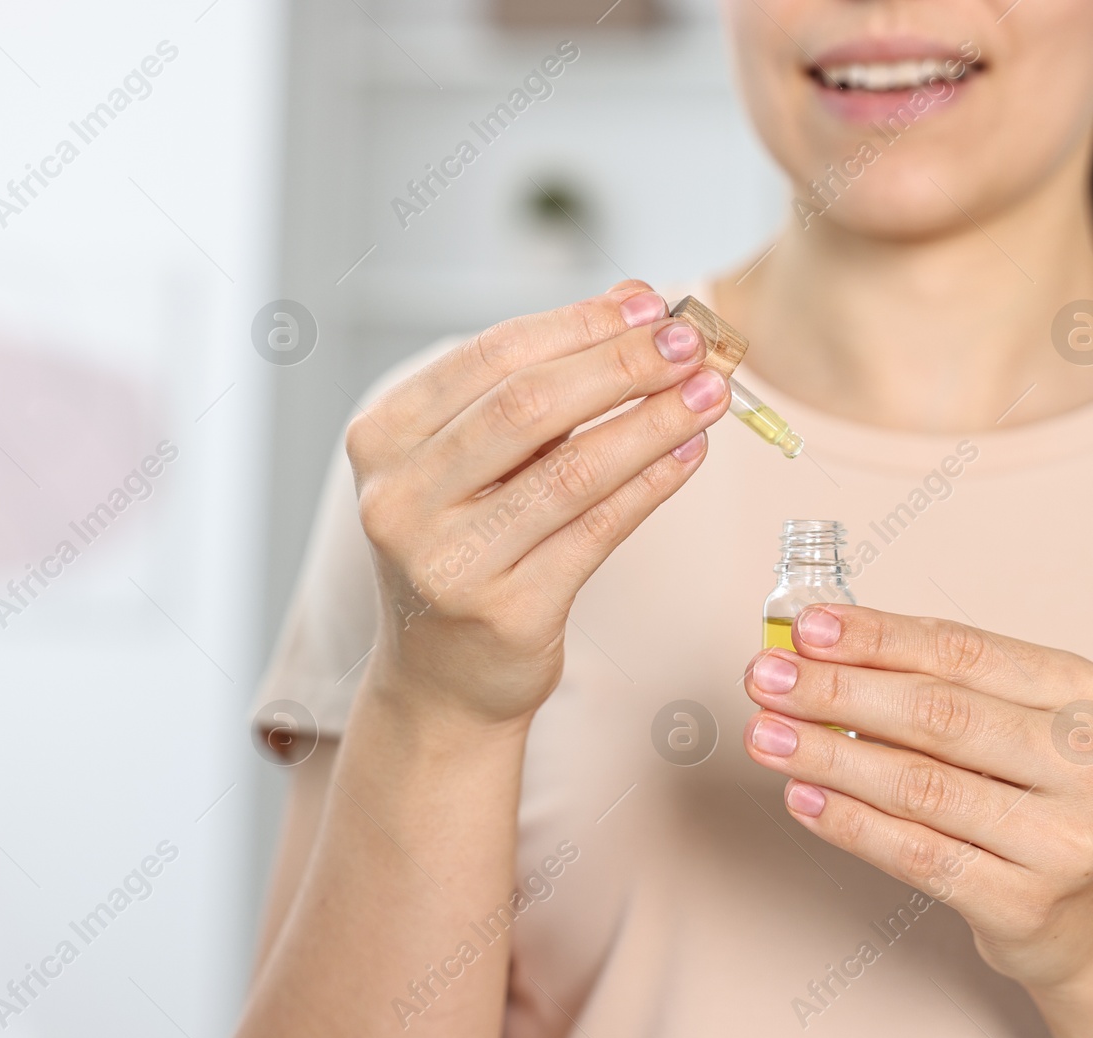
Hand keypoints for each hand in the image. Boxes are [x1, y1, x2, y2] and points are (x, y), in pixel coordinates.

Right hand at [349, 282, 729, 726]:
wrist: (441, 679)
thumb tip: (632, 303)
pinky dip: (651, 485)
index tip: (649, 303)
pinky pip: (596, 532)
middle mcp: (400, 499)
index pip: (489, 357)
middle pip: (526, 406)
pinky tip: (690, 454)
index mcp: (382, 439)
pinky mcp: (506, 613)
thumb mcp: (470, 464)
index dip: (577, 324)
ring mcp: (447, 562)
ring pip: (570, 470)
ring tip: (710, 393)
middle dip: (621, 364)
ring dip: (652, 422)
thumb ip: (535, 388)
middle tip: (690, 341)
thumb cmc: (465, 548)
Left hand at [742, 604, 1092, 990]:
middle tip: (767, 679)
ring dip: (827, 756)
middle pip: (937, 713)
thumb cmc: (1036, 800)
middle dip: (836, 691)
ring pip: (919, 785)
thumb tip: (816, 652)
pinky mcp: (1026, 905)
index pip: (961, 651)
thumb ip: (930, 685)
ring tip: (766, 735)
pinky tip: (802, 797)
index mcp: (1087, 697)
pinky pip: (916, 855)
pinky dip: (849, 822)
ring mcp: (1065, 840)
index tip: (806, 629)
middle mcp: (1090, 765)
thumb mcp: (1013, 727)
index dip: (875, 637)